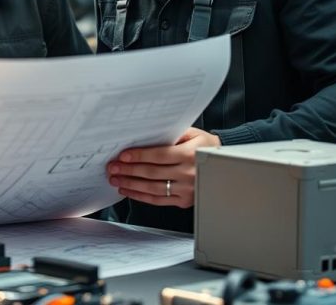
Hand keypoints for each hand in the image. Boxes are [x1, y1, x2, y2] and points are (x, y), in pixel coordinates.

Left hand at [105, 127, 220, 208]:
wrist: (223, 165)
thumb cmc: (203, 146)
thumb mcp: (192, 134)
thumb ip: (171, 134)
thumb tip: (144, 134)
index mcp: (191, 154)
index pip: (159, 155)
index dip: (139, 156)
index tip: (122, 156)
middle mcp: (189, 173)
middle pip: (153, 173)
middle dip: (129, 170)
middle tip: (113, 168)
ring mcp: (187, 189)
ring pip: (153, 188)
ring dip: (131, 184)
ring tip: (116, 179)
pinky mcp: (184, 201)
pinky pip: (158, 200)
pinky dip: (141, 196)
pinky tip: (129, 190)